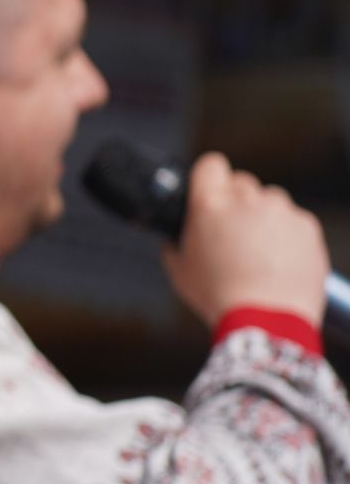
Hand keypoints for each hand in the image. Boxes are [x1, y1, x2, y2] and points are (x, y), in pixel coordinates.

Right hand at [162, 153, 328, 330]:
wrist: (267, 319)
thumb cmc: (221, 297)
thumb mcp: (179, 270)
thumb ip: (176, 242)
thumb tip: (176, 237)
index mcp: (209, 204)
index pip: (211, 164)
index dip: (209, 177)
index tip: (210, 190)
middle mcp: (247, 200)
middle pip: (241, 182)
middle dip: (236, 202)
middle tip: (232, 233)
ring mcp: (280, 211)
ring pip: (269, 199)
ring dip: (263, 216)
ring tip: (258, 251)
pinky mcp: (307, 225)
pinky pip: (293, 219)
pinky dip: (287, 233)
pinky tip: (278, 259)